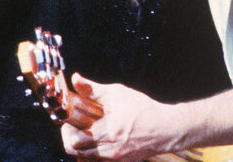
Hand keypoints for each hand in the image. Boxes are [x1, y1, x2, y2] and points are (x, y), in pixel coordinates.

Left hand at [61, 73, 178, 161]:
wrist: (166, 128)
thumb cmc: (143, 110)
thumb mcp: (117, 94)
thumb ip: (93, 89)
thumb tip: (76, 79)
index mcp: (106, 133)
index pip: (73, 141)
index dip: (66, 131)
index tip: (68, 121)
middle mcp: (108, 151)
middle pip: (75, 152)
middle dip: (71, 139)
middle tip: (75, 128)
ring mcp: (114, 160)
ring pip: (86, 159)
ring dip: (81, 148)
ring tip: (87, 134)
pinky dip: (93, 155)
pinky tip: (99, 141)